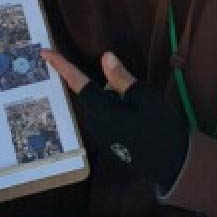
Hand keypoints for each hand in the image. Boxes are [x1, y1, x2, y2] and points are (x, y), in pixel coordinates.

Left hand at [71, 52, 189, 198]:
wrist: (172, 163)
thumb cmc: (161, 128)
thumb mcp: (145, 97)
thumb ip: (122, 78)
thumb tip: (105, 57)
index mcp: (101, 110)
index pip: (77, 82)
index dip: (61, 66)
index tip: (44, 53)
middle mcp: (94, 123)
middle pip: (96, 93)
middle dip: (113, 88)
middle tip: (138, 98)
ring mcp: (99, 135)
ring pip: (103, 105)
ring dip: (118, 101)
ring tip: (143, 113)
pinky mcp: (106, 142)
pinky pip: (107, 117)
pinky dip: (120, 113)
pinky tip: (139, 122)